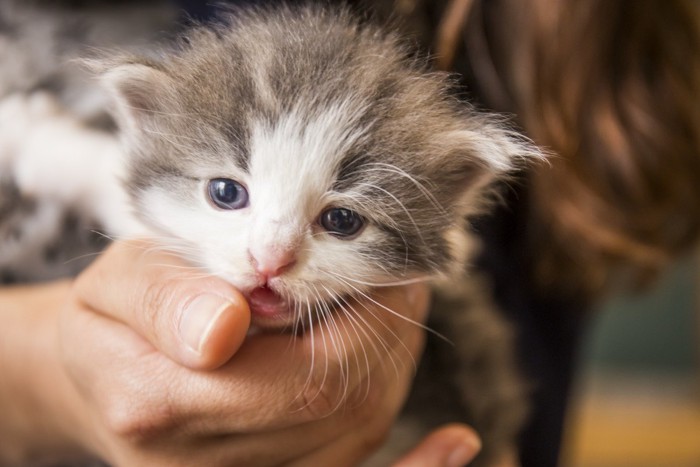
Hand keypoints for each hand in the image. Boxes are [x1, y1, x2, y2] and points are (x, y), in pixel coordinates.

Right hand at [0, 239, 481, 465]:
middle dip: (390, 337)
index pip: (305, 376)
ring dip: (395, 366)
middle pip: (342, 408)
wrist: (100, 370)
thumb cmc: (115, 315)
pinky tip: (458, 443)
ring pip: (356, 434)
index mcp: (161, 401)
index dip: (366, 322)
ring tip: (398, 307)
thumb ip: (165, 300)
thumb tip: (227, 324)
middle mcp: (202, 459)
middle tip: (404, 276)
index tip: (389, 268)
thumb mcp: (121, 281)